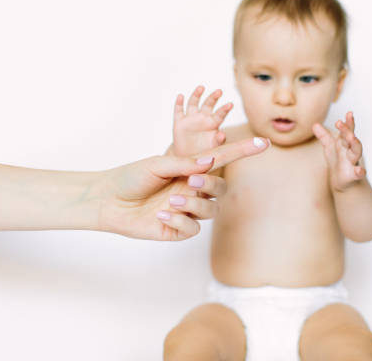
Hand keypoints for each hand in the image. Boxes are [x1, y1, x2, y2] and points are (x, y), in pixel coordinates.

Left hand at [96, 137, 268, 240]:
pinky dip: (181, 220)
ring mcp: (187, 210)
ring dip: (195, 204)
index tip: (263, 142)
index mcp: (191, 169)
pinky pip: (193, 228)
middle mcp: (192, 189)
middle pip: (221, 188)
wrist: (108, 200)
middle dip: (211, 184)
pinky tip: (162, 215)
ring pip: (211, 210)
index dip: (243, 151)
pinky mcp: (178, 229)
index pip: (222, 160)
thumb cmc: (132, 177)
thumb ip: (185, 162)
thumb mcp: (158, 164)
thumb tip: (213, 159)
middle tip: (190, 181)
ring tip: (172, 202)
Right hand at [172, 85, 232, 156]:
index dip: (225, 109)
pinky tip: (180, 96)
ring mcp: (191, 118)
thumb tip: (223, 135)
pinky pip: (178, 111)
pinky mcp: (179, 122)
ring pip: (193, 103)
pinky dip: (179, 103)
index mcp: (213, 123)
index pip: (220, 114)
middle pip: (208, 104)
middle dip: (213, 97)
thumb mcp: (212, 147)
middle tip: (220, 91)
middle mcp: (203, 117)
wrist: (188, 156)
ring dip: (197, 95)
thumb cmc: (204, 150)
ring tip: (201, 87)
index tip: (231, 104)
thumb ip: (218, 141)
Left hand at [312, 111, 366, 191]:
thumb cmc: (338, 161)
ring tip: (352, 137)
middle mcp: (350, 151)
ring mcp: (353, 162)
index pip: (347, 130)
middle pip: (351, 139)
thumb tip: (314, 124)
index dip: (348, 122)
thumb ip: (323, 136)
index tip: (349, 113)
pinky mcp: (353, 175)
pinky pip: (359, 173)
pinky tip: (360, 171)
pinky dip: (360, 172)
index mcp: (345, 143)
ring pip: (356, 152)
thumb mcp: (329, 147)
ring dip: (355, 144)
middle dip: (347, 130)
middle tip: (341, 123)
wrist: (342, 182)